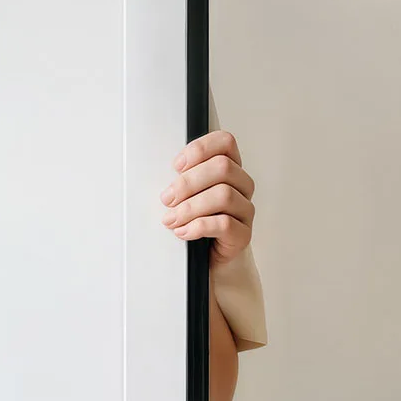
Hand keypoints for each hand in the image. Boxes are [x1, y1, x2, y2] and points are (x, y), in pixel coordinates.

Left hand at [160, 130, 255, 267]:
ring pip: (224, 195)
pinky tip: (183, 232)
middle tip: (166, 198)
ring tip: (171, 219)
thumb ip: (179, 179)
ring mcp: (245, 209)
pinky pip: (224, 224)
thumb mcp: (184, 194)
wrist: (207, 257)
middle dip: (188, 182)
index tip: (176, 165)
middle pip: (222, 168)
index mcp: (229, 168)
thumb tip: (155, 173)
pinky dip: (198, 226)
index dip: (201, 148)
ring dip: (190, 207)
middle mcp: (241, 185)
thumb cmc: (194, 220)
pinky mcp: (243, 234)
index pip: (225, 142)